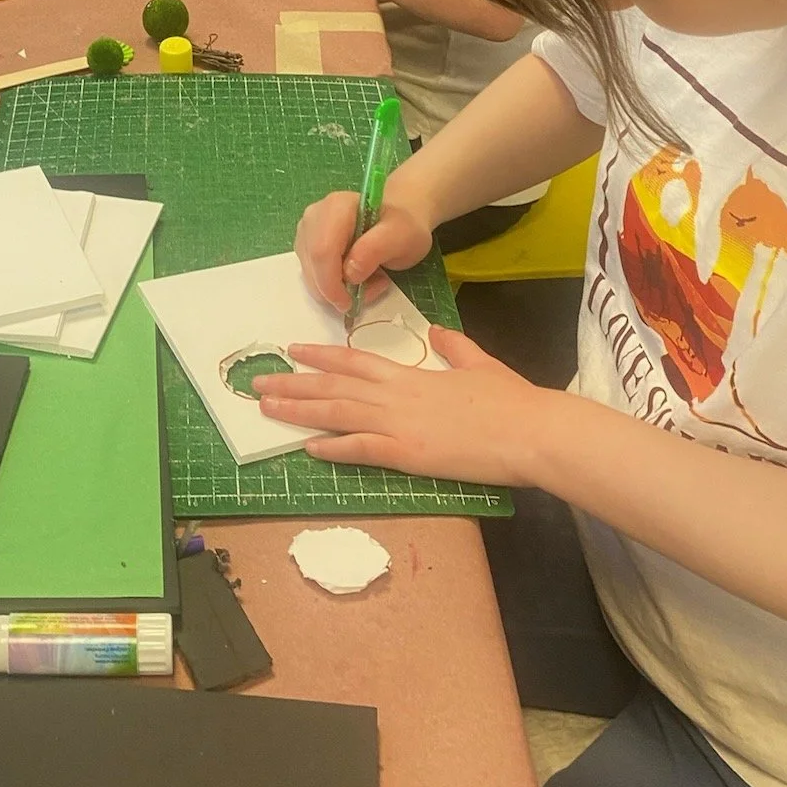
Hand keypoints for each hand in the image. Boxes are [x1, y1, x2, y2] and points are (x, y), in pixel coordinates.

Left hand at [255, 330, 548, 483]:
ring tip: (266, 409)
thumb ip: (452, 347)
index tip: (292, 350)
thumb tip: (436, 333)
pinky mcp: (408, 453)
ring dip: (298, 411)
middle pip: (333, 385)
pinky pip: (360, 450)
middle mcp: (395, 395)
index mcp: (410, 374)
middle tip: (258, 383)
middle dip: (293, 383)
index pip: (353, 359)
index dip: (319, 354)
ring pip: (336, 413)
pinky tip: (307, 448)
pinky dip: (332, 449)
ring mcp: (399, 424)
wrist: (529, 430)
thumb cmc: (509, 399)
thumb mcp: (477, 362)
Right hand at [294, 191, 432, 310]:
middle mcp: (315, 216)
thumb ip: (375, 250)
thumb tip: (349, 273)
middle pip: (312, 263)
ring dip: (337, 288)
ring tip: (370, 280)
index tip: (349, 304)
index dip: (330, 282)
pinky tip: (357, 277)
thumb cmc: (403, 226)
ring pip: (310, 272)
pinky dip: (333, 285)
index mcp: (337, 207)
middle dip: (335, 289)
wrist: (401, 218)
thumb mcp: (401, 237)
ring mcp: (309, 230)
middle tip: (369, 290)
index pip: (323, 250)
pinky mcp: (309, 245)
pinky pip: (313, 273)